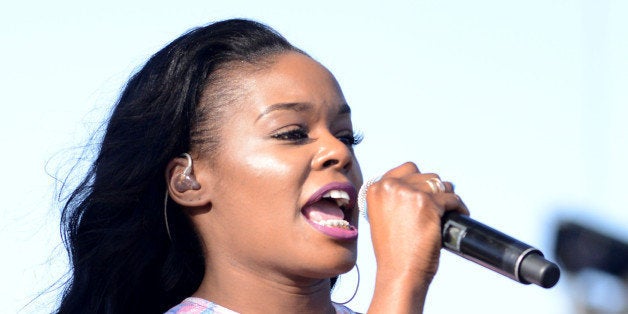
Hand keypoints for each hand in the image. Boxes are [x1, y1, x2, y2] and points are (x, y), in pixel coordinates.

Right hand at [366, 162, 468, 312]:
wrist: (398, 272)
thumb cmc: (393, 251)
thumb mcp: (384, 216)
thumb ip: (394, 198)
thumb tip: (420, 185)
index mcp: (376, 188)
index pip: (406, 169)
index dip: (420, 180)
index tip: (427, 191)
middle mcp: (390, 186)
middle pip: (425, 175)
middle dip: (435, 189)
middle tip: (441, 204)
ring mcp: (408, 193)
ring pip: (439, 184)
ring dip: (447, 196)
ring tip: (450, 209)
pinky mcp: (427, 203)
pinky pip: (451, 199)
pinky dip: (459, 207)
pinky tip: (460, 214)